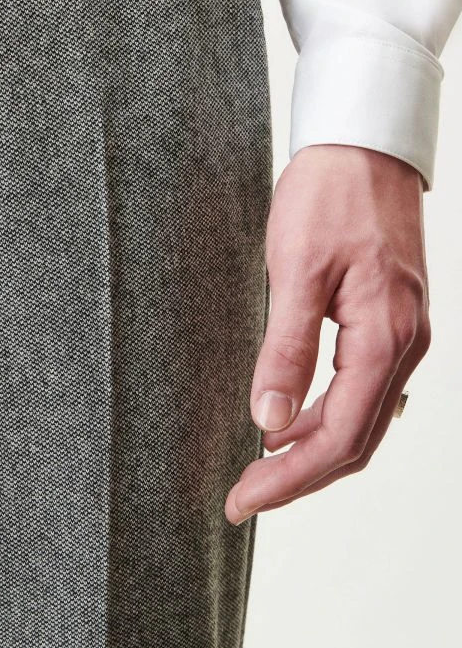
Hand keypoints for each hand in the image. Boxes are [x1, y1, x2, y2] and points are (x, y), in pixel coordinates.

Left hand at [225, 144, 431, 525]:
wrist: (363, 145)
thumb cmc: (329, 197)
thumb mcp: (296, 271)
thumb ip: (286, 349)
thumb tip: (268, 420)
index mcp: (384, 339)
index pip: (338, 439)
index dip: (289, 480)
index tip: (243, 501)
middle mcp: (404, 346)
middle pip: (355, 442)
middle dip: (298, 477)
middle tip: (244, 496)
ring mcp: (402, 336)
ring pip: (361, 420)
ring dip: (312, 451)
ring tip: (260, 466)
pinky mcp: (390, 322)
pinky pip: (363, 390)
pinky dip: (326, 417)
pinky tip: (291, 420)